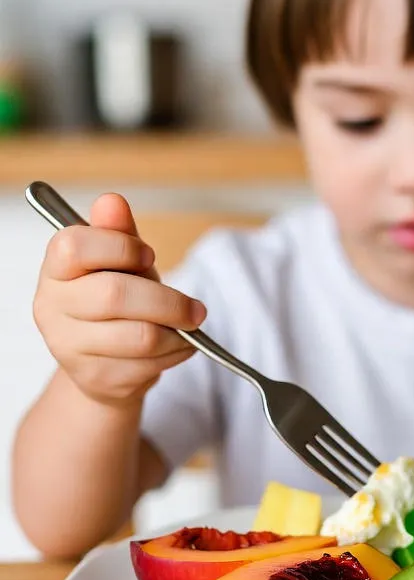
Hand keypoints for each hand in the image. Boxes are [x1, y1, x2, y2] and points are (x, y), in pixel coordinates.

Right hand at [33, 192, 205, 408]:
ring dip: (177, 332)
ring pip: (138, 336)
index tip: (149, 255)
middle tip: (196, 308)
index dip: (121, 248)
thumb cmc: (115, 299)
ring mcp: (70, 347)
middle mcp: (52, 307)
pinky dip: (175, 354)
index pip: (75, 247)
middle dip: (167, 301)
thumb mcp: (120, 261)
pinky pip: (148, 365)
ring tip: (190, 326)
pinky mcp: (96, 378)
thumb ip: (118, 233)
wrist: (103, 361)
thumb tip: (112, 201)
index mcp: (54, 268)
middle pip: (114, 296)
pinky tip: (178, 345)